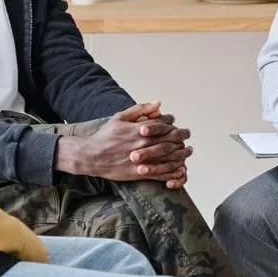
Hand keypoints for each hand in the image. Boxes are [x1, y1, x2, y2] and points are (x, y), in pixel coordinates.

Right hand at [55, 102, 193, 185]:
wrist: (90, 156)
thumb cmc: (105, 136)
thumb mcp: (119, 117)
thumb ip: (140, 110)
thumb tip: (158, 103)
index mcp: (138, 129)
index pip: (163, 124)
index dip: (172, 124)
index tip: (176, 125)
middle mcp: (142, 143)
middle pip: (169, 139)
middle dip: (181, 137)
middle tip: (187, 135)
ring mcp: (141, 159)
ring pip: (168, 156)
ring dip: (181, 154)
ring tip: (187, 151)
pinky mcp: (138, 173)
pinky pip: (160, 173)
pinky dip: (173, 172)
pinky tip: (181, 169)